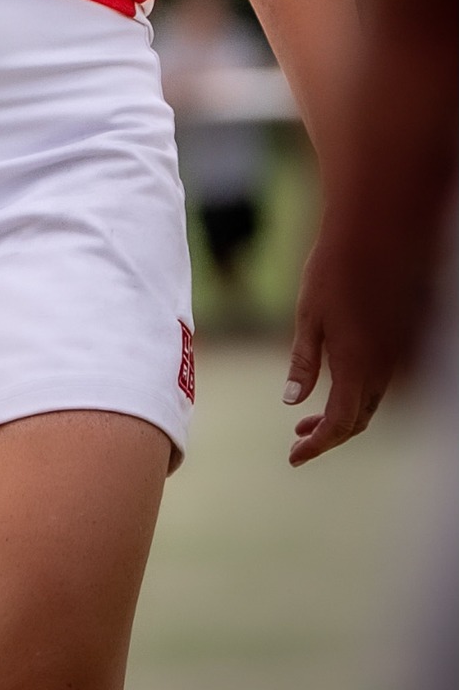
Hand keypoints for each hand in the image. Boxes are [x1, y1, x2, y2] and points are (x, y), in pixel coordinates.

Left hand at [281, 225, 389, 465]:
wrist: (376, 234)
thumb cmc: (334, 271)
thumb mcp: (309, 316)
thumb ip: (303, 362)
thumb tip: (293, 401)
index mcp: (356, 368)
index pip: (339, 424)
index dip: (317, 446)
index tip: (295, 457)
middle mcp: (380, 369)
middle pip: (358, 421)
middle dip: (328, 436)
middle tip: (298, 440)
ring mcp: (393, 356)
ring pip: (371, 403)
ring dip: (342, 416)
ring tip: (307, 418)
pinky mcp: (398, 341)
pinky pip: (379, 383)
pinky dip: (356, 395)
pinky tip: (335, 385)